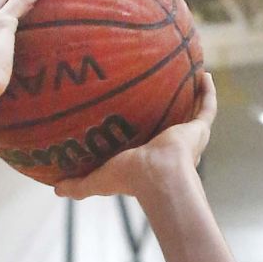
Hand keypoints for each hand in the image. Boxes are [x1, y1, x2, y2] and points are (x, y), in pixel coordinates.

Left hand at [55, 72, 217, 200]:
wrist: (160, 177)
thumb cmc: (129, 179)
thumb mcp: (98, 180)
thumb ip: (78, 185)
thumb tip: (54, 188)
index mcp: (150, 159)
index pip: (146, 143)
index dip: (142, 131)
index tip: (134, 114)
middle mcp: (171, 149)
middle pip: (170, 125)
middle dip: (167, 110)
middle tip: (159, 90)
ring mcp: (187, 139)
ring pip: (192, 113)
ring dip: (191, 96)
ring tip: (186, 76)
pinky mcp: (199, 130)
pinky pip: (208, 106)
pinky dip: (208, 91)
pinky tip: (204, 73)